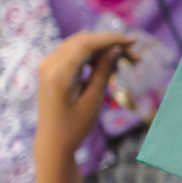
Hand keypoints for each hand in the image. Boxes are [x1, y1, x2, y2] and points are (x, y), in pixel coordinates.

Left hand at [33, 31, 138, 182]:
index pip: (87, 44)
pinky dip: (91, 55)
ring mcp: (47, 65)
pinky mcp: (50, 69)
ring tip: (122, 66)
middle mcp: (49, 64)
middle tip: (134, 58)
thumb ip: (103, 70)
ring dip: (102, 50)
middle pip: (84, 41)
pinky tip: (106, 67)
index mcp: (59, 73)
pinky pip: (73, 53)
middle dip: (110, 44)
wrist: (53, 143)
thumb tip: (116, 48)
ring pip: (79, 44)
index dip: (112, 39)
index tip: (133, 42)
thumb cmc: (75, 126)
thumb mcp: (93, 99)